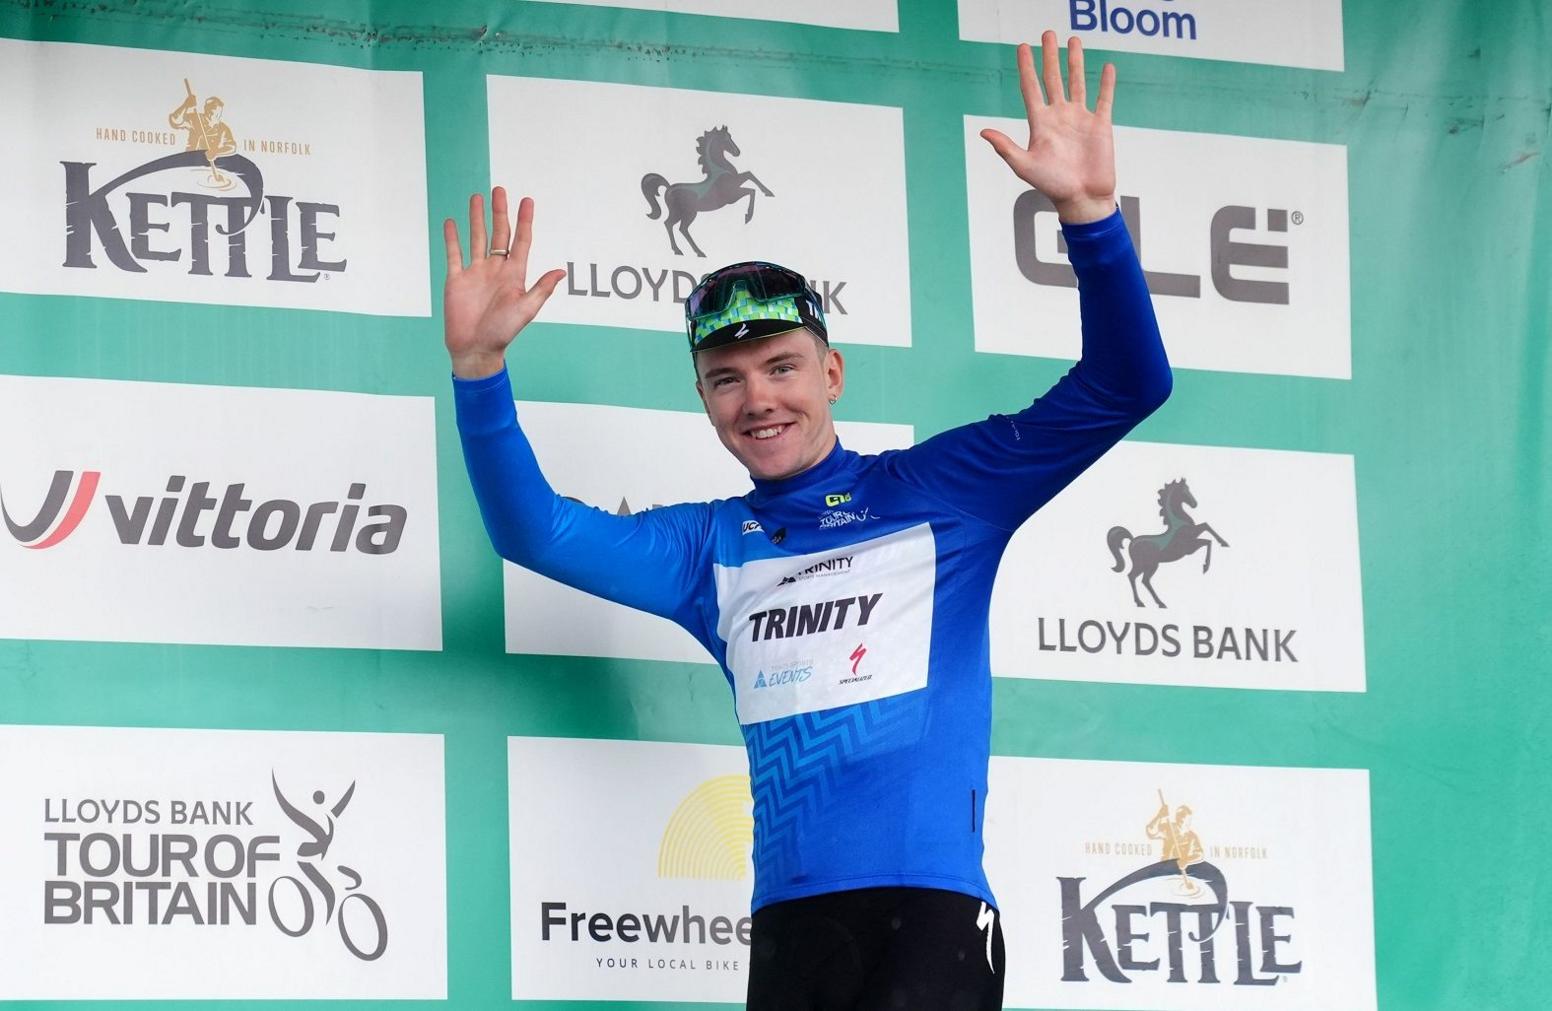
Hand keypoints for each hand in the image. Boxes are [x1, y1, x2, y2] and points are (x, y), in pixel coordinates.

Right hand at [443, 187, 566, 378]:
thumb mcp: (526, 310)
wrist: (476, 349)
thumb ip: (541, 289)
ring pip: (477, 239)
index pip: (521, 241)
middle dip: (500, 212)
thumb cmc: (503, 332)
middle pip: (499, 234)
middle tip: (500, 190)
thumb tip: (561, 271)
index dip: (524, 221)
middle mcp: (495, 270)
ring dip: (477, 219)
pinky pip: (454, 254)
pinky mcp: (457, 280)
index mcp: (514, 275)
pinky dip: (452, 238)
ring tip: (477, 198)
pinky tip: (452, 222)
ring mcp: (476, 273)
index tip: (527, 201)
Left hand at [980, 32, 1116, 224]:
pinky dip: (1106, 84)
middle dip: (1050, 56)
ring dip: (1075, 62)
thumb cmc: (1051, 186)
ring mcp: (1080, 119)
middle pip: (1053, 79)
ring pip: (1077, 82)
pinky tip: (1107, 67)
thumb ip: (1005, 147)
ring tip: (1073, 40)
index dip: (1026, 67)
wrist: (1081, 199)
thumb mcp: (1024, 166)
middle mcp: (1059, 117)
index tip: (1022, 47)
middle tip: (1048, 34)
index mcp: (1040, 124)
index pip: (1031, 88)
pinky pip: (1104, 99)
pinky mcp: (1100, 125)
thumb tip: (983, 131)